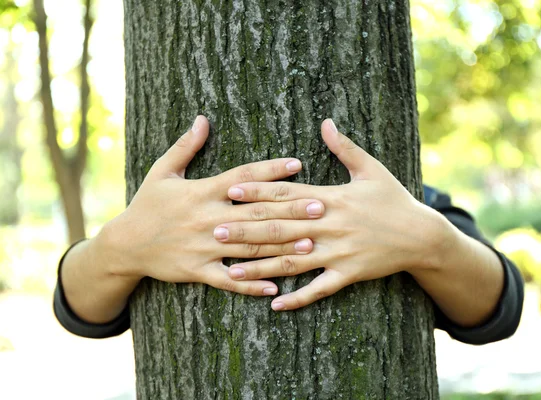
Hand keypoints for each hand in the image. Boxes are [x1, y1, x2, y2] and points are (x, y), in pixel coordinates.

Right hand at [98, 115, 324, 296]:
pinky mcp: (198, 271)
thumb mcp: (162, 171)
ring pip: (249, 249)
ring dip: (281, 247)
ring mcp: (203, 248)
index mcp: (201, 192)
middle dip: (289, 211)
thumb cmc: (147, 204)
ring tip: (310, 244)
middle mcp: (207, 219)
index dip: (270, 170)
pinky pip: (228, 281)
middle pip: (255, 214)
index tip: (296, 164)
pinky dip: (251, 284)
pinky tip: (276, 285)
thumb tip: (202, 118)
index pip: (242, 178)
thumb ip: (185, 146)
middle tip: (320, 207)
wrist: (125, 244)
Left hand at [216, 119, 450, 309]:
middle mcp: (331, 225)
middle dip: (246, 231)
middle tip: (215, 233)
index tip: (229, 191)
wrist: (422, 235)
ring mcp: (339, 251)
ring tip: (231, 270)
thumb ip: (345, 147)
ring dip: (261, 266)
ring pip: (293, 260)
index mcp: (332, 197)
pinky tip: (274, 304)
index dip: (257, 192)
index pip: (287, 193)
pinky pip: (320, 289)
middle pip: (281, 227)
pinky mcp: (349, 274)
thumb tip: (326, 121)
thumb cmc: (394, 199)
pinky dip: (298, 297)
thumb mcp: (371, 169)